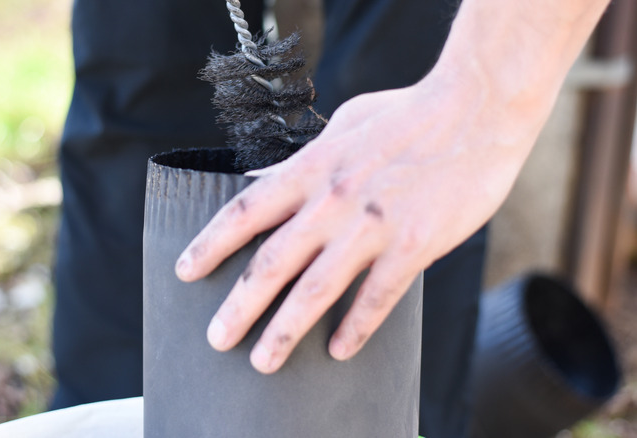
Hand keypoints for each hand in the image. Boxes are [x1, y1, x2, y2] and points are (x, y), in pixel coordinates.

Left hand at [174, 70, 539, 373]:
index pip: (245, 212)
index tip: (185, 271)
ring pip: (316, 291)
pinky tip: (339, 351)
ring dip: (285, 331)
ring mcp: (371, 226)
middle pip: (271, 263)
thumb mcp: (343, 125)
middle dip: (238, 307)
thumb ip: (306, 159)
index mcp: (311, 168)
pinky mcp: (413, 244)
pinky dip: (356, 328)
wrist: (475, 107)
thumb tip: (268, 177)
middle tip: (216, 338)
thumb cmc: (408, 113)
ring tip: (264, 361)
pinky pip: (376, 298)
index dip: (210, 245)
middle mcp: (332, 202)